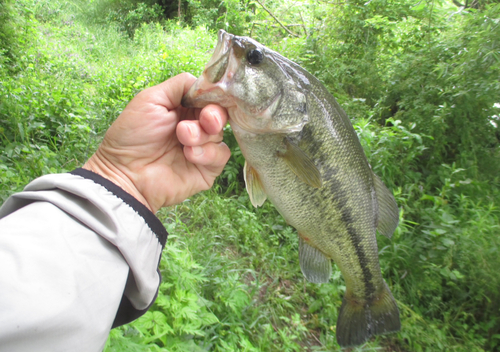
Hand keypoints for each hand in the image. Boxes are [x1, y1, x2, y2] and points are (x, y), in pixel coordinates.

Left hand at [83, 73, 230, 212]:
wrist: (125, 173)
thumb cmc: (132, 136)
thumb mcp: (151, 99)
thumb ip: (180, 85)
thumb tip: (206, 83)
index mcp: (183, 108)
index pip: (209, 97)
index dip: (214, 96)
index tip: (211, 96)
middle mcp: (195, 126)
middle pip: (220, 113)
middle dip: (214, 114)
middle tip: (205, 119)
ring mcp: (202, 148)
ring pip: (220, 133)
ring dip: (203, 134)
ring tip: (183, 138)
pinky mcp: (207, 169)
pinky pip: (221, 155)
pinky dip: (207, 152)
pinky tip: (189, 154)